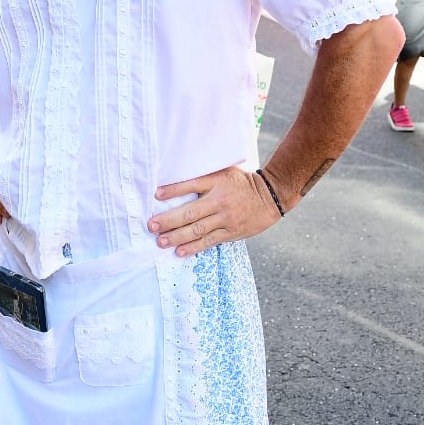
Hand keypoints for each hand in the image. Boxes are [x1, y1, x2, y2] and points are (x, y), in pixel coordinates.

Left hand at [148, 165, 281, 257]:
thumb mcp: (225, 173)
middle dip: (169, 220)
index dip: (174, 190)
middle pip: (191, 212)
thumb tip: (176, 182)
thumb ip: (204, 177)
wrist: (271, 197)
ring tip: (161, 242)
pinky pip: (209, 241)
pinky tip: (179, 252)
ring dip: (177, 237)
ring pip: (197, 230)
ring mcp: (226, 219)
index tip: (156, 194)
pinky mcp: (231, 233)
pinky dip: (193, 247)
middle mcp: (220, 201)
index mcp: (218, 182)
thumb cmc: (243, 183)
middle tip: (152, 226)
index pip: (192, 184)